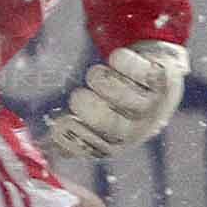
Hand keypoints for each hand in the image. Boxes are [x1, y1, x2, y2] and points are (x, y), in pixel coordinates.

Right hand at [46, 38, 188, 158]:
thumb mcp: (100, 120)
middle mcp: (138, 128)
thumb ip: (73, 130)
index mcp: (118, 142)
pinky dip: (126, 63)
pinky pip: (144, 73)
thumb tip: (43, 144)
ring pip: (127, 98)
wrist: (160, 78)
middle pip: (113, 126)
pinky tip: (116, 58)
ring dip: (106, 83)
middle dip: (91, 111)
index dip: (76, 137)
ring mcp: (153, 104)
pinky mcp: (163, 79)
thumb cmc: (120, 102)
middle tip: (78, 97)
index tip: (59, 122)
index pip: (96, 147)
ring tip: (96, 75)